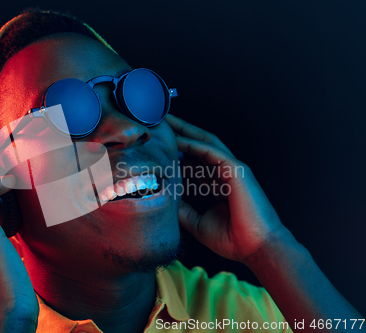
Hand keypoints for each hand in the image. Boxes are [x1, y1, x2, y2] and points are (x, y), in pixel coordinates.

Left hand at [165, 114, 288, 262]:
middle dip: (178, 134)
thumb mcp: (197, 222)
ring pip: (204, 143)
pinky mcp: (237, 170)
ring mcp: (232, 170)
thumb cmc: (232, 239)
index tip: (155, 149)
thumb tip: (164, 198)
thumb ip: (182, 209)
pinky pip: (211, 152)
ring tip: (165, 122)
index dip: (175, 154)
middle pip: (198, 147)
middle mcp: (224, 173)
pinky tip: (178, 139)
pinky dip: (194, 144)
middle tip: (157, 124)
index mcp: (217, 185)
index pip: (193, 163)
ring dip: (185, 131)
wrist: (256, 249)